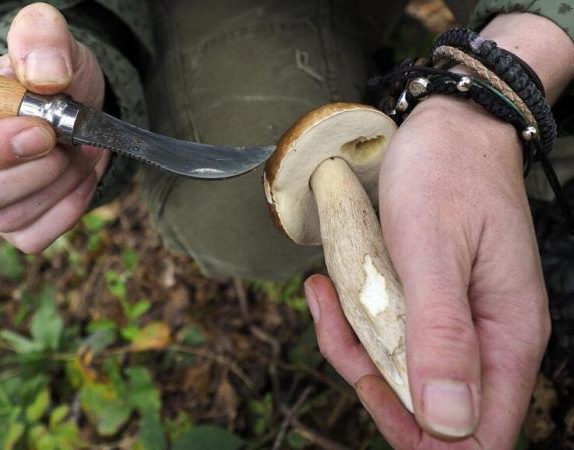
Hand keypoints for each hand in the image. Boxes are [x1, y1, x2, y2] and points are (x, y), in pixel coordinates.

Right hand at [0, 3, 109, 251]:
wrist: (77, 110)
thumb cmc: (50, 76)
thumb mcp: (49, 43)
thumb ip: (41, 39)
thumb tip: (45, 76)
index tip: (42, 132)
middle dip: (36, 170)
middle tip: (69, 140)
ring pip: (10, 218)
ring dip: (61, 184)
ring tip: (81, 150)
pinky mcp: (13, 227)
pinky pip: (35, 236)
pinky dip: (71, 207)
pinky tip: (83, 175)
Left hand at [305, 95, 549, 448]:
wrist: (445, 126)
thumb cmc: (446, 175)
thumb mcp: (433, 251)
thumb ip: (442, 336)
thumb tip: (450, 423)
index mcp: (507, 336)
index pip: (480, 433)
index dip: (425, 437)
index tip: (373, 397)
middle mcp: (486, 339)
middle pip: (429, 408)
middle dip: (372, 379)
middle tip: (337, 328)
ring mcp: (454, 321)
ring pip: (398, 370)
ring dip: (353, 342)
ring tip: (325, 294)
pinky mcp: (425, 302)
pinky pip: (386, 332)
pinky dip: (352, 318)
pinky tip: (326, 287)